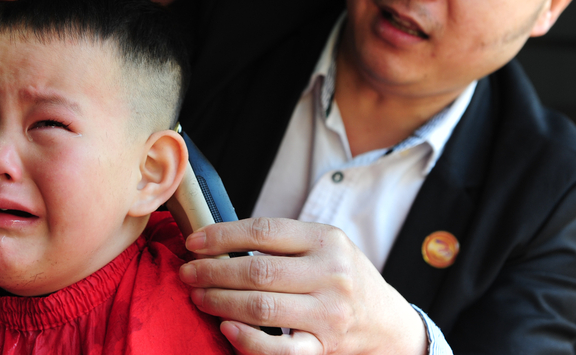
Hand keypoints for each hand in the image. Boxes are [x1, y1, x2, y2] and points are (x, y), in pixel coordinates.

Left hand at [178, 218, 427, 354]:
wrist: (387, 322)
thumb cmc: (345, 277)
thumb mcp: (326, 245)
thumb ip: (284, 242)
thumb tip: (218, 240)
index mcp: (327, 240)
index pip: (264, 231)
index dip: (222, 235)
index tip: (194, 242)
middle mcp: (331, 274)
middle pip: (257, 271)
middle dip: (212, 271)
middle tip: (187, 273)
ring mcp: (329, 314)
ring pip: (262, 307)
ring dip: (220, 302)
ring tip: (198, 296)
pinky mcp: (325, 348)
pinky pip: (281, 350)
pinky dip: (249, 341)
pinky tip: (226, 329)